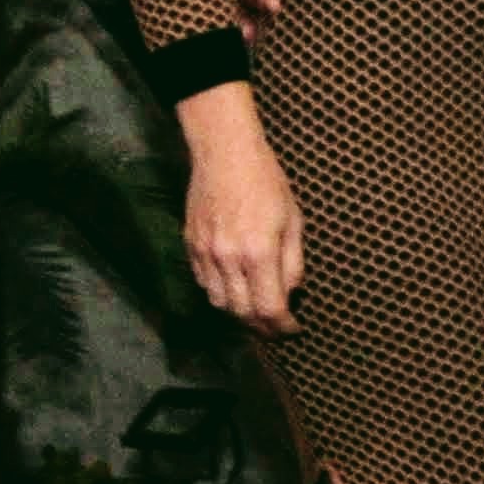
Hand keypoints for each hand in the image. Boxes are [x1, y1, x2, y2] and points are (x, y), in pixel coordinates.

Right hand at [179, 83, 303, 335]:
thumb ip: (292, 262)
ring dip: (239, 313)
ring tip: (256, 312)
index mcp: (259, 253)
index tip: (293, 329)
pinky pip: (204, 283)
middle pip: (242, 312)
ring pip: (219, 302)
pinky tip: (234, 289)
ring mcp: (205, 253)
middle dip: (261, 326)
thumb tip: (291, 293)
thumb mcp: (293, 220)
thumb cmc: (267, 182)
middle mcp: (228, 259)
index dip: (282, 326)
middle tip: (276, 328)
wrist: (225, 154)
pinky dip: (220, 293)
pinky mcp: (190, 245)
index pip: (269, 308)